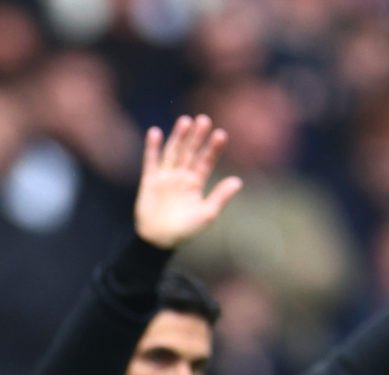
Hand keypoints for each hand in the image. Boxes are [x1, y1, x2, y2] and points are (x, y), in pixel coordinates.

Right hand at [133, 114, 243, 249]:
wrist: (159, 241)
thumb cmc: (185, 230)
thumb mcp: (207, 214)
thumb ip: (220, 196)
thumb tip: (238, 181)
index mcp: (196, 183)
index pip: (206, 161)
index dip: (213, 148)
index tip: (221, 134)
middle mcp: (181, 176)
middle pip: (190, 152)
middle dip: (197, 137)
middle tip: (204, 120)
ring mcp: (166, 177)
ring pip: (173, 152)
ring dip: (178, 137)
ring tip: (185, 121)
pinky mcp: (150, 181)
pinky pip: (151, 161)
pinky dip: (152, 148)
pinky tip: (155, 132)